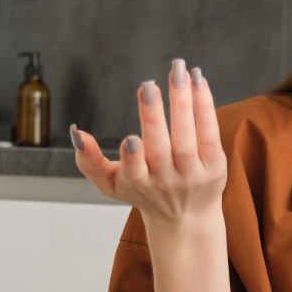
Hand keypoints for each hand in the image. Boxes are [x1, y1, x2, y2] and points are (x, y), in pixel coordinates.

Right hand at [71, 59, 226, 228]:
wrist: (186, 219)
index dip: (132, 157)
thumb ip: (90, 162)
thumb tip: (76, 133)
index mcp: (137, 184)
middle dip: (153, 118)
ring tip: (179, 72)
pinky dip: (204, 107)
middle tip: (148, 86)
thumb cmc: (144, 194)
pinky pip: (209, 134)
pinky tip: (198, 81)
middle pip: (161, 148)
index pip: (134, 171)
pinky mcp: (215, 167)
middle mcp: (166, 181)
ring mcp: (192, 175)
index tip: (131, 139)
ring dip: (183, 102)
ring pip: (187, 138)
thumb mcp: (111, 184)